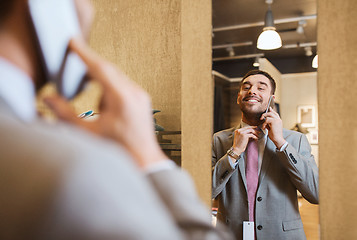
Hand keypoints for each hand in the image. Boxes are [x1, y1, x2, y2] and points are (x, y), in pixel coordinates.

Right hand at [44, 38, 166, 169]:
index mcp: (122, 99)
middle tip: (74, 62)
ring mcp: (140, 95)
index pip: (100, 68)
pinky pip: (123, 85)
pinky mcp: (142, 100)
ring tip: (90, 94)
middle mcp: (134, 93)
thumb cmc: (119, 150)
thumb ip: (65, 115)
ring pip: (116, 77)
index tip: (73, 42)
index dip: (84, 53)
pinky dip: (110, 87)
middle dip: (90, 65)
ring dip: (100, 79)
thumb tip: (49, 98)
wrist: (143, 160)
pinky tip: (104, 104)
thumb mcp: (88, 133)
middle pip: (109, 69)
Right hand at [232, 126, 259, 159]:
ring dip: (255, 133)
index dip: (251, 127)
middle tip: (258, 131)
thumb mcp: (240, 137)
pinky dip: (255, 136)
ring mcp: (242, 132)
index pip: (245, 127)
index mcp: (237, 130)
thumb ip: (243, 133)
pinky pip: (252, 135)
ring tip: (257, 135)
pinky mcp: (245, 135)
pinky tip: (256, 138)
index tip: (255, 127)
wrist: (237, 149)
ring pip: (251, 130)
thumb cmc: (239, 144)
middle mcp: (239, 130)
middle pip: (248, 128)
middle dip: (254, 129)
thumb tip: (251, 132)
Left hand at [260, 107, 285, 148]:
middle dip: (265, 114)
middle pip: (271, 112)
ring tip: (263, 126)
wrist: (277, 139)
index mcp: (279, 121)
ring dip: (264, 120)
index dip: (272, 110)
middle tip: (261, 118)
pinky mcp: (275, 121)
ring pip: (269, 114)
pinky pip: (267, 119)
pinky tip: (264, 128)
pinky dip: (264, 124)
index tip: (269, 108)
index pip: (275, 113)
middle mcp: (279, 119)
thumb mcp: (271, 128)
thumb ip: (269, 123)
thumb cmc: (274, 135)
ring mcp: (277, 120)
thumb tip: (265, 119)